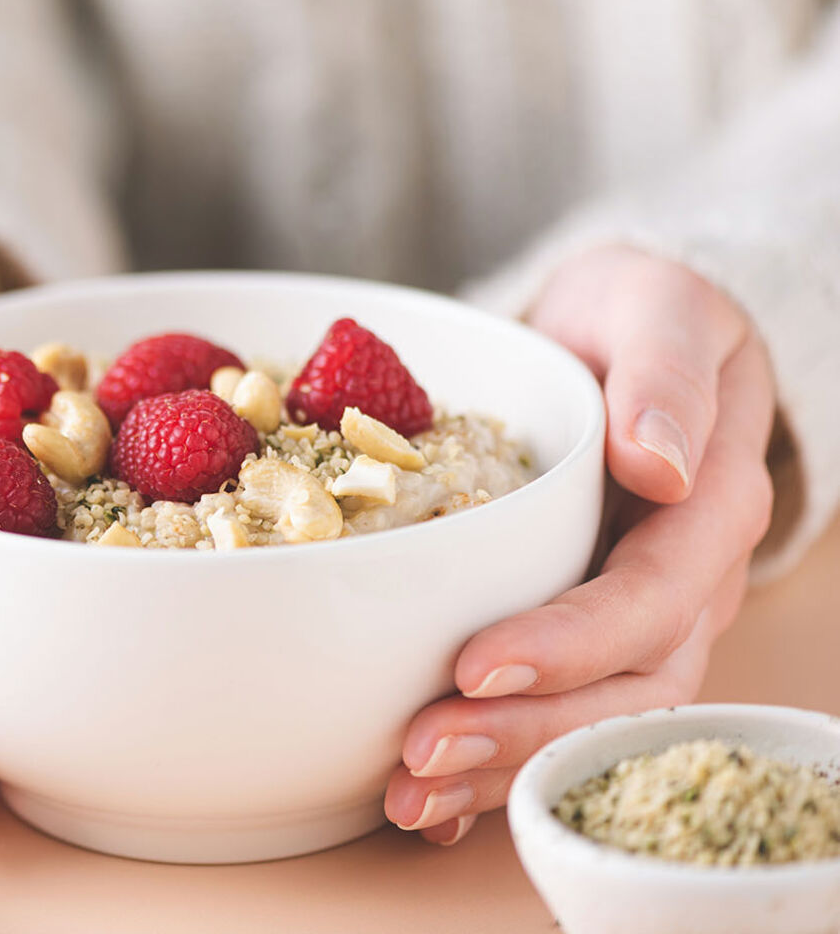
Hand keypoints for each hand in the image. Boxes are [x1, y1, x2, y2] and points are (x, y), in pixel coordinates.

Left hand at [384, 244, 776, 844]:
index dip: (571, 643)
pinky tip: (425, 808)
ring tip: (408, 797)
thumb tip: (662, 466)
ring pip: (589, 723)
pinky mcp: (585, 638)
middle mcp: (683, 584)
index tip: (477, 665)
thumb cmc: (635, 317)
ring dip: (500, 770)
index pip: (651, 598)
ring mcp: (637, 622)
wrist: (616, 336)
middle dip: (522, 732)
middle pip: (622, 689)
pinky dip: (492, 771)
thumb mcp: (657, 306)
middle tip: (420, 754)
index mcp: (708, 508)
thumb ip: (666, 374)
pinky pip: (553, 717)